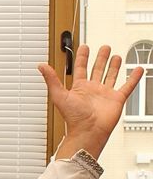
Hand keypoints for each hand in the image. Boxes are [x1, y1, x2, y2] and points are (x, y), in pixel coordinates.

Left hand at [39, 44, 143, 158]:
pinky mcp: (117, 99)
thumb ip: (51, 79)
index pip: (81, 68)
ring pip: (111, 75)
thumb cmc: (73, 118)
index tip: (84, 47)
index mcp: (79, 87)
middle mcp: (92, 89)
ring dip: (113, 66)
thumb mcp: (59, 95)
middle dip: (100, 58)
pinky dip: (133, 78)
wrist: (88, 131)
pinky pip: (127, 86)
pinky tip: (137, 69)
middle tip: (104, 48)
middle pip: (97, 69)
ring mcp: (105, 94)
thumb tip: (41, 66)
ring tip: (116, 56)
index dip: (82, 57)